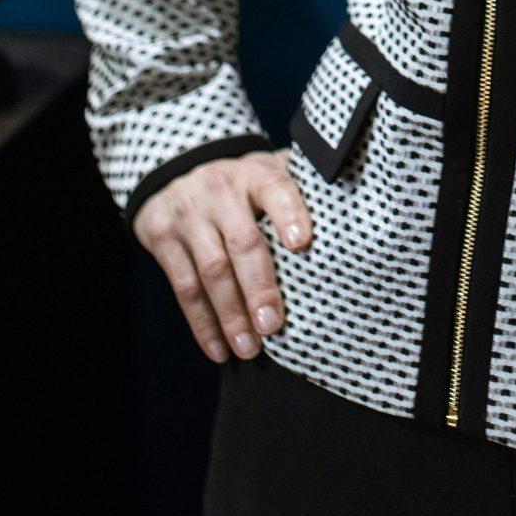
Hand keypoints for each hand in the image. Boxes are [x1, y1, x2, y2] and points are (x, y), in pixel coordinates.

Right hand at [131, 149, 311, 362]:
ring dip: (230, 315)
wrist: (175, 166)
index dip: (290, 214)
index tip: (303, 243)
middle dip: (259, 288)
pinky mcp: (162, 238)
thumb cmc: (242, 182)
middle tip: (274, 325)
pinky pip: (183, 287)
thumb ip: (302, 189)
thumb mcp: (269, 172)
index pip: (276, 189)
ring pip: (210, 271)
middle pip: (243, 243)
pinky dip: (202, 323)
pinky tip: (219, 349)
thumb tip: (353, 217)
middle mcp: (220, 191)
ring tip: (250, 348)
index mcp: (255, 174)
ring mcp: (188, 215)